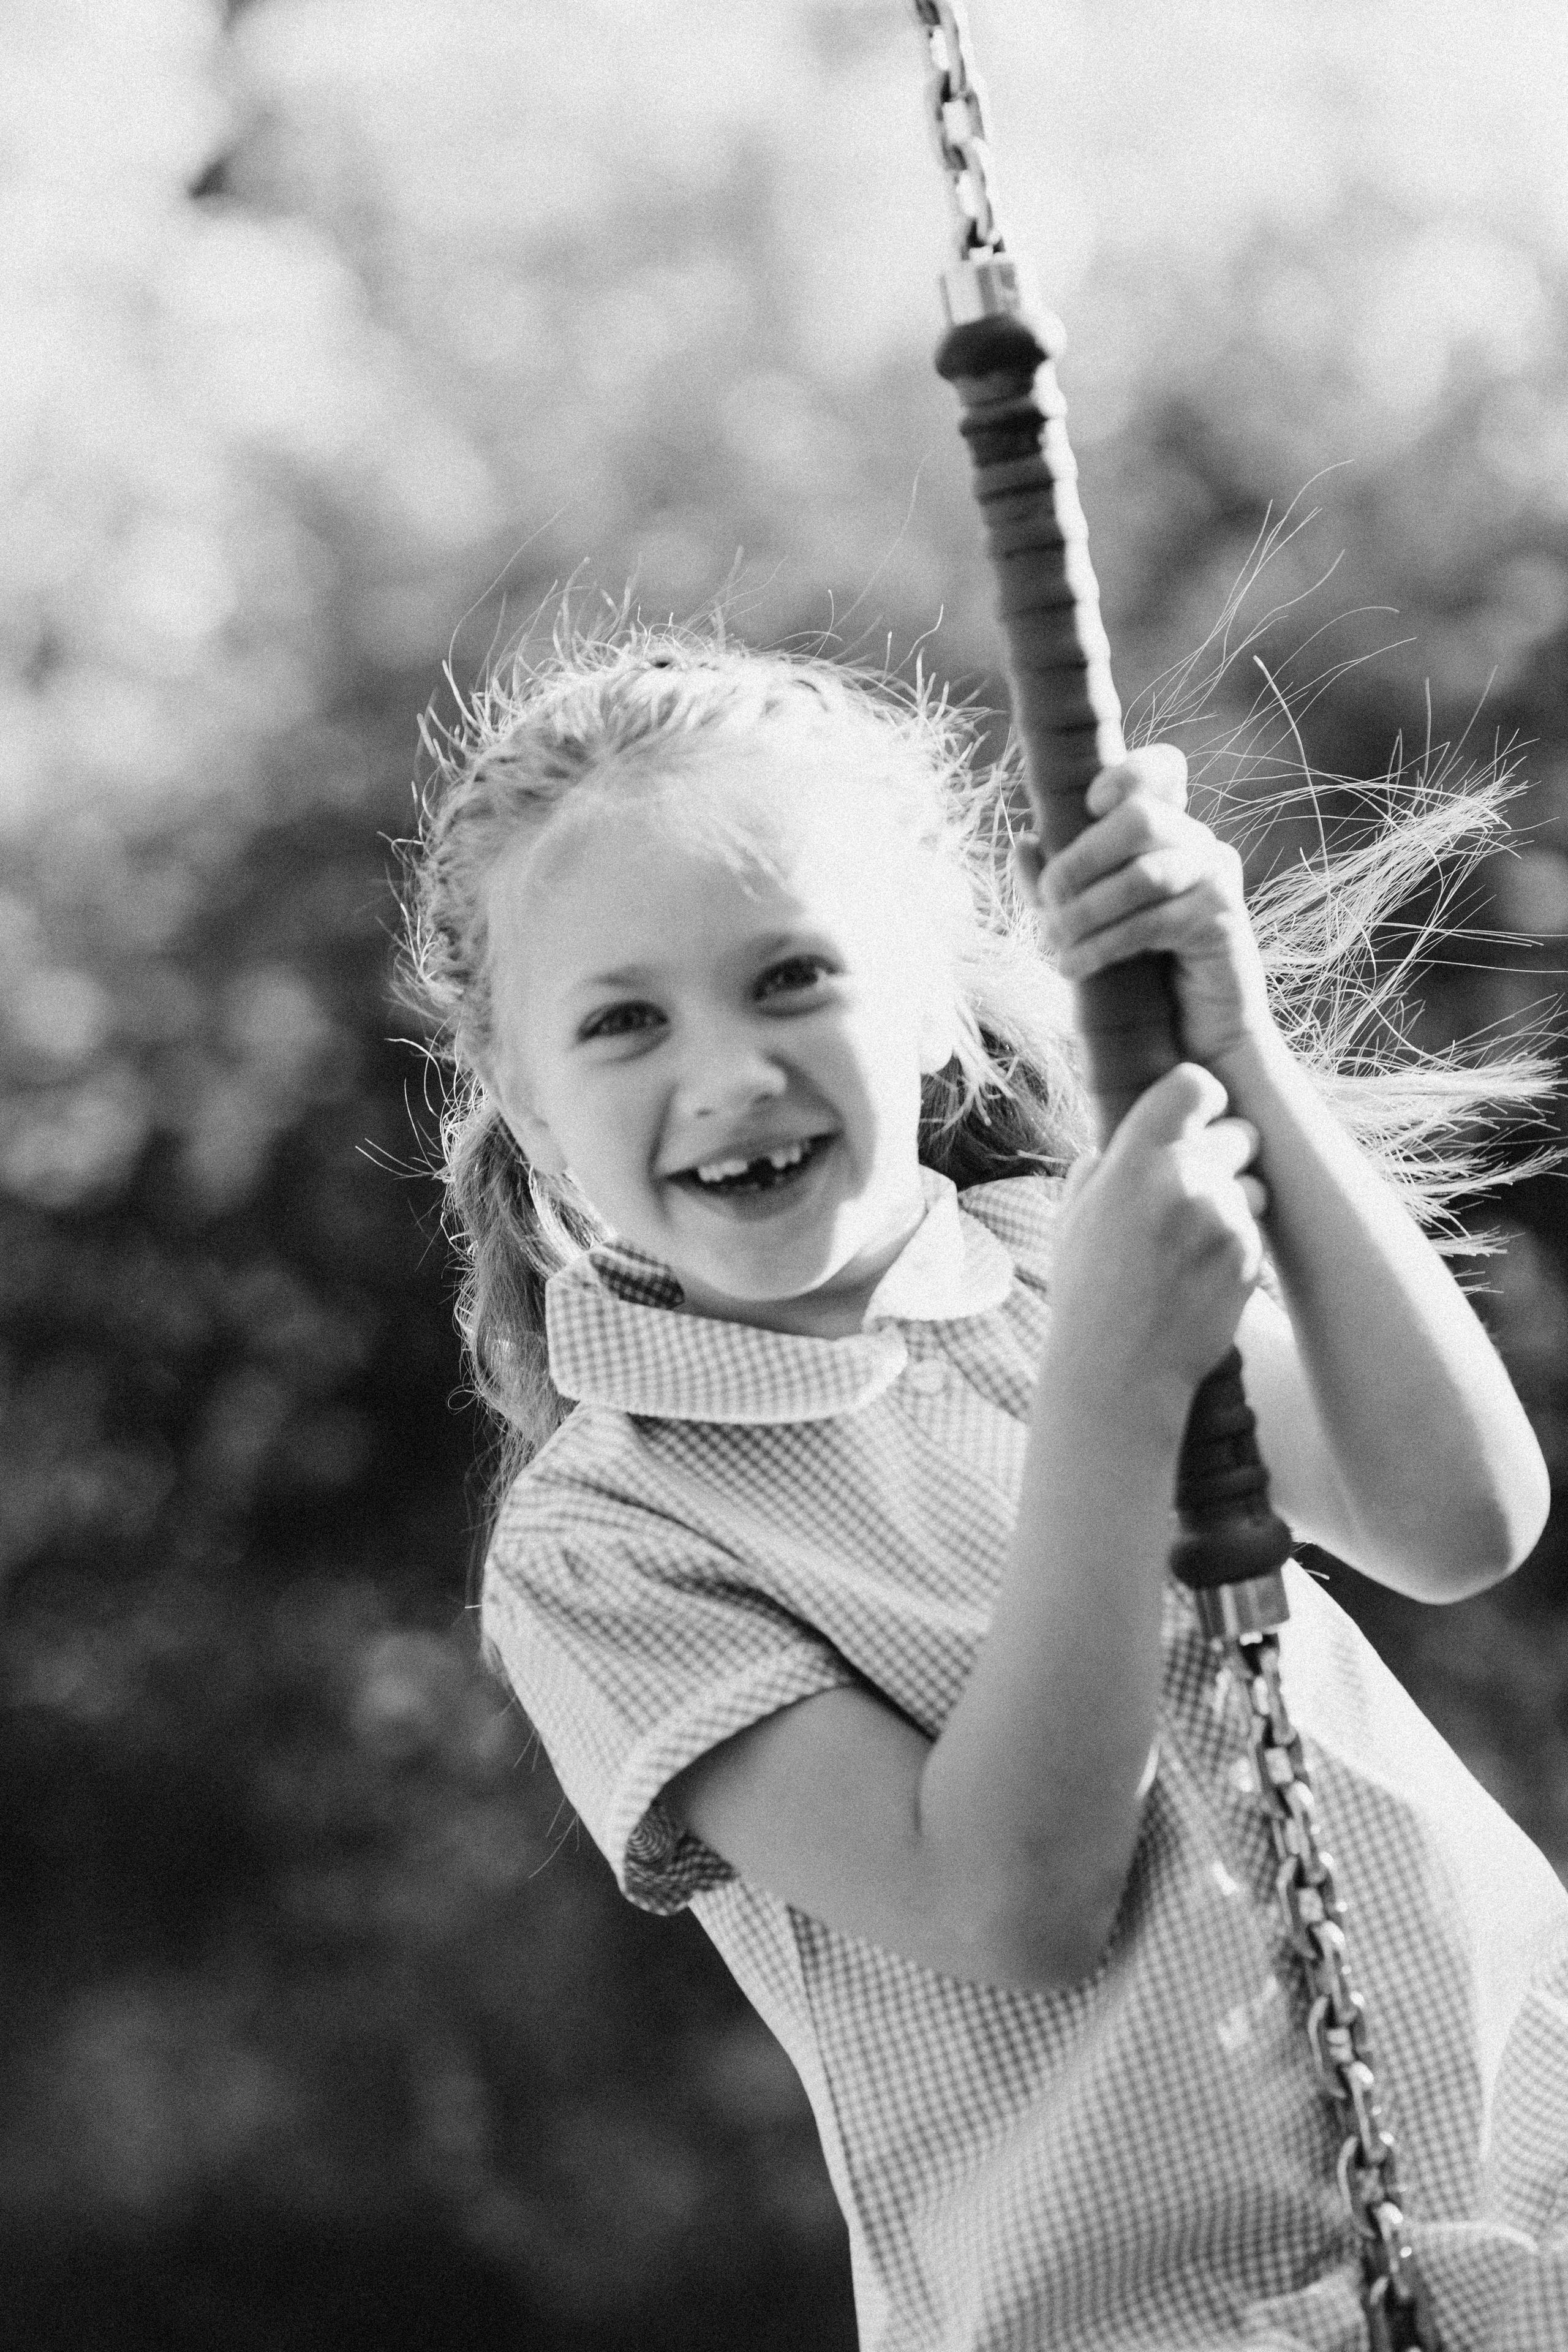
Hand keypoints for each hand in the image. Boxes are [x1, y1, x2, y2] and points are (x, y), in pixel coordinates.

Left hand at [1026, 746, 1273, 1072]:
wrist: (1195, 1038)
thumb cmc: (1138, 975)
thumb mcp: (1084, 923)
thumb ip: (1053, 884)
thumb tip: (1023, 844)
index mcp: (1167, 830)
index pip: (1160, 770)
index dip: (1123, 776)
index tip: (1087, 805)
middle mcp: (1198, 843)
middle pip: (1140, 817)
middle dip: (1080, 859)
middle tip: (1047, 901)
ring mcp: (1217, 879)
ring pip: (1144, 875)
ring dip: (1085, 911)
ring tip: (1052, 943)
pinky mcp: (1223, 922)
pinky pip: (1153, 922)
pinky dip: (1103, 945)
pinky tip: (1073, 968)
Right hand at [1051, 1063, 1266, 1400]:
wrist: (1116, 1370)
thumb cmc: (1086, 1291)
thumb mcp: (1073, 1216)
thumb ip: (1103, 1165)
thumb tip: (1124, 1139)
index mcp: (1133, 1159)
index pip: (1195, 1083)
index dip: (1201, 1097)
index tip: (1198, 1115)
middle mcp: (1183, 1179)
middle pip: (1240, 1131)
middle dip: (1224, 1154)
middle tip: (1196, 1188)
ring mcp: (1222, 1219)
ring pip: (1256, 1184)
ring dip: (1235, 1201)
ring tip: (1193, 1241)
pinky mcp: (1248, 1256)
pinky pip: (1256, 1228)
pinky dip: (1237, 1244)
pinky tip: (1201, 1273)